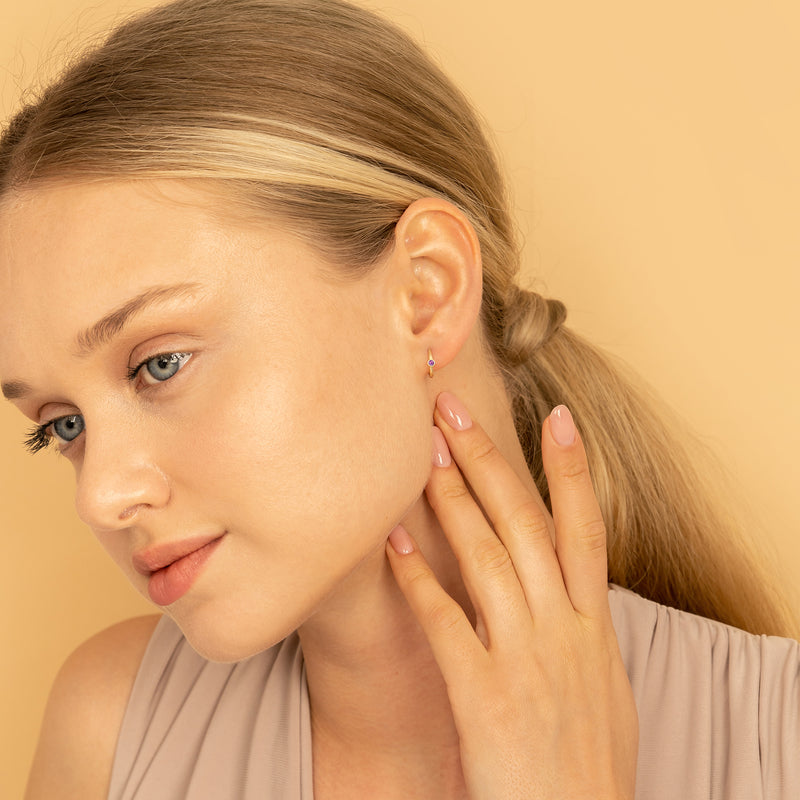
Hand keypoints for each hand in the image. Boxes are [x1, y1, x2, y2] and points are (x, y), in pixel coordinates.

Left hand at [386, 392, 637, 799]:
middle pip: (525, 525)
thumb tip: (568, 592)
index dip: (574, 471)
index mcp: (593, 627)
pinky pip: (445, 622)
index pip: (586, 530)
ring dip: (452, 499)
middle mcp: (562, 630)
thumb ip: (582, 632)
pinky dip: (419, 578)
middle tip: (452, 409)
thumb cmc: (588, 764)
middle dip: (488, 460)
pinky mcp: (484, 694)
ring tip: (421, 452)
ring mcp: (525, 659)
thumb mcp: (603, 688)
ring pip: (487, 557)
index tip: (560, 416)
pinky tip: (393, 543)